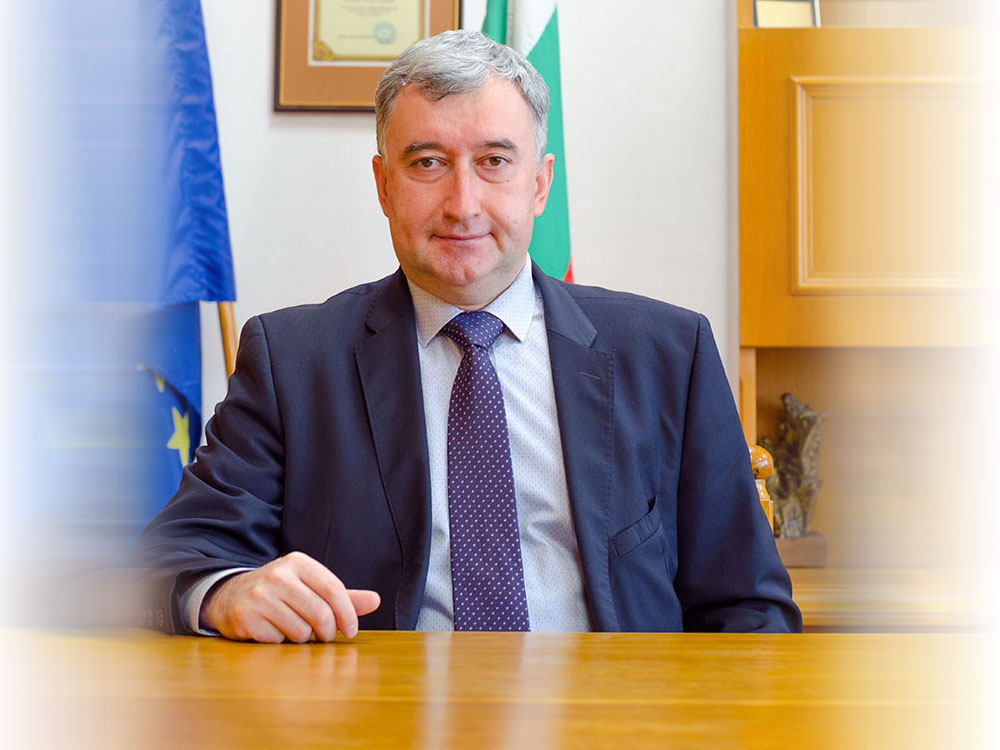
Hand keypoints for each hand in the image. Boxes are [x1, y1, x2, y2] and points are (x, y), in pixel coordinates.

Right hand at [200, 551, 380, 642]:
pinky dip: (280, 642)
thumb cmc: (280, 593)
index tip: (351, 631)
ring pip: (300, 631)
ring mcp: (259, 596)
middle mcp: (278, 575)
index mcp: (298, 562)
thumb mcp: (310, 587)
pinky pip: (277, 640)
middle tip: (324, 636)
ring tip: (293, 629)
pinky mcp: (246, 617)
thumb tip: (376, 600)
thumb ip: (343, 596)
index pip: (333, 589)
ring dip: (302, 638)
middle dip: (327, 631)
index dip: (347, 613)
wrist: (230, 596)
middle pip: (320, 613)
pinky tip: (272, 631)